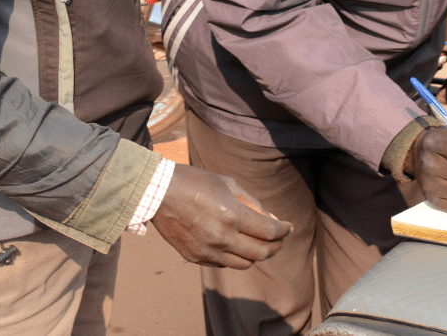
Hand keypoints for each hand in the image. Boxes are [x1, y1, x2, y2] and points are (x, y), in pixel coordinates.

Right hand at [150, 164, 291, 268]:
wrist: (157, 193)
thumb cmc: (196, 182)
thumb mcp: (228, 184)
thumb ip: (252, 203)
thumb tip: (272, 220)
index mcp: (231, 215)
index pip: (269, 232)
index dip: (283, 231)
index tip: (288, 227)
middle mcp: (221, 238)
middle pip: (261, 253)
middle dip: (275, 246)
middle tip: (278, 238)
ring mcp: (207, 251)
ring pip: (244, 264)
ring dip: (255, 254)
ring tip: (257, 242)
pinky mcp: (195, 258)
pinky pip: (224, 264)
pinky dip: (235, 256)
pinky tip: (234, 244)